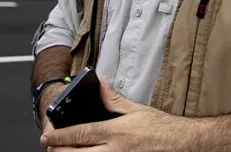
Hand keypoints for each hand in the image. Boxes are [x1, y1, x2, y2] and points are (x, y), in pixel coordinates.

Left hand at [40, 78, 200, 150]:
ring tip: (63, 151)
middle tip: (49, 146)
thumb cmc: (163, 129)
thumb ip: (114, 99)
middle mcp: (115, 151)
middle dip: (59, 150)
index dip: (60, 135)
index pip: (81, 134)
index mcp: (117, 132)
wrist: (183, 145)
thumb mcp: (138, 110)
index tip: (47, 135)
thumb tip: (101, 85)